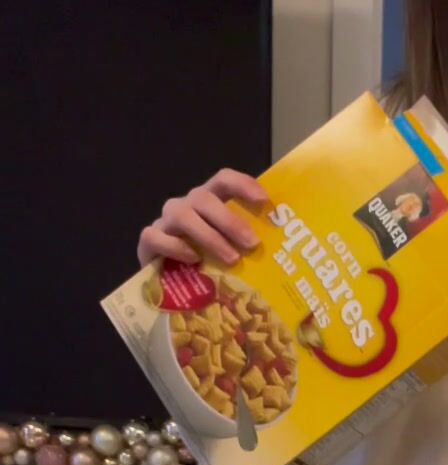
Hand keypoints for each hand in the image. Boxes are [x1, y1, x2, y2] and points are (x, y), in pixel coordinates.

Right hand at [137, 167, 271, 269]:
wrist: (170, 285)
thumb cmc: (206, 265)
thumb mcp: (229, 251)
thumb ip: (245, 246)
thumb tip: (281, 257)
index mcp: (208, 202)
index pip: (223, 180)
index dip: (243, 184)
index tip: (265, 201)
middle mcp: (186, 205)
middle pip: (205, 197)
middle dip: (230, 220)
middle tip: (252, 244)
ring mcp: (166, 221)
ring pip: (182, 215)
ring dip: (209, 236)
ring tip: (231, 259)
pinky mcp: (149, 241)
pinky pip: (157, 236)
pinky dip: (176, 247)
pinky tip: (193, 260)